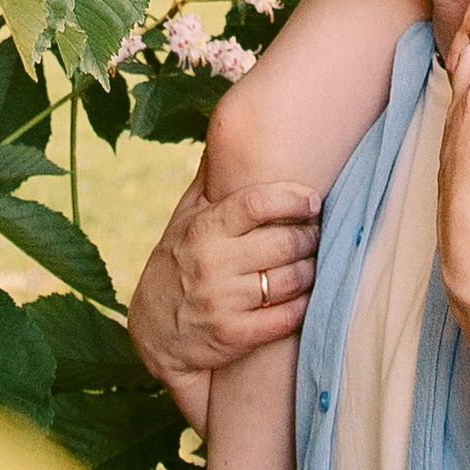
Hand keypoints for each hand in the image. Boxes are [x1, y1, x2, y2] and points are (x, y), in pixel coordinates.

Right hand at [126, 164, 319, 428]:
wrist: (153, 334)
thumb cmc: (175, 265)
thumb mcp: (182, 221)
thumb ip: (208, 184)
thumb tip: (227, 134)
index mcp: (204, 229)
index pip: (256, 203)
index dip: (293, 198)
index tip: (312, 201)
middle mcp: (212, 263)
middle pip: (283, 242)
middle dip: (310, 237)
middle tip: (317, 234)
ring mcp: (223, 301)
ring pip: (290, 280)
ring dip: (311, 271)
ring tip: (313, 263)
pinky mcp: (234, 335)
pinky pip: (285, 318)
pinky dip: (304, 306)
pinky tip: (306, 296)